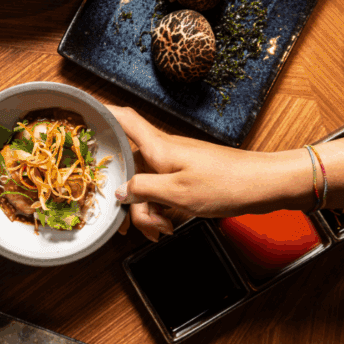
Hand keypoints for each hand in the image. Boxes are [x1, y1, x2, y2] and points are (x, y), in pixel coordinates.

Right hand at [108, 106, 310, 241]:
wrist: (265, 187)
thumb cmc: (226, 183)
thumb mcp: (177, 193)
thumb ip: (142, 190)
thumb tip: (120, 191)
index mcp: (158, 147)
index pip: (122, 119)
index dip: (99, 112)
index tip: (78, 113)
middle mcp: (163, 153)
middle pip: (129, 169)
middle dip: (127, 199)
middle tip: (128, 226)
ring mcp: (174, 167)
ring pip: (145, 188)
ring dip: (148, 213)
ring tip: (163, 230)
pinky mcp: (186, 180)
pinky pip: (162, 196)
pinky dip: (162, 213)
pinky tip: (170, 228)